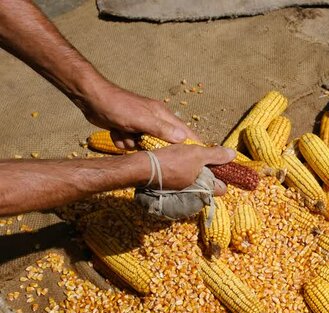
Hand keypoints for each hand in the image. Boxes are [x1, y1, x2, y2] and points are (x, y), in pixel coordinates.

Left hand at [78, 83, 199, 148]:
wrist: (91, 98)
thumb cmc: (118, 106)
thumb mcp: (141, 119)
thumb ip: (162, 129)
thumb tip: (183, 138)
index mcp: (162, 115)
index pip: (183, 131)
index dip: (191, 143)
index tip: (196, 158)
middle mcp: (154, 120)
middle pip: (162, 142)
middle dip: (151, 146)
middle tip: (141, 142)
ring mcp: (140, 125)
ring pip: (144, 146)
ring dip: (132, 144)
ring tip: (124, 132)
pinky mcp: (128, 130)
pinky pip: (130, 144)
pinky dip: (122, 141)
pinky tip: (116, 131)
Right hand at [147, 144, 235, 193]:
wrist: (141, 167)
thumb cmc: (171, 161)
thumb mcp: (197, 154)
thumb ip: (216, 155)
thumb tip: (232, 154)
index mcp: (203, 190)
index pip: (222, 189)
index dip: (224, 176)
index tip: (221, 164)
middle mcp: (193, 195)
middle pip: (208, 184)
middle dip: (208, 172)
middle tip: (204, 157)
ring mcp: (180, 193)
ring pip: (194, 181)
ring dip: (194, 170)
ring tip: (189, 155)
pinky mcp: (169, 188)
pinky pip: (181, 179)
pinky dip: (182, 170)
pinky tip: (177, 158)